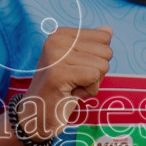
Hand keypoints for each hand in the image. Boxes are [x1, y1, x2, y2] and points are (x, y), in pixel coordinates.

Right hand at [20, 26, 112, 140]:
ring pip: (102, 65)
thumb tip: (108, 29)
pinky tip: (70, 93)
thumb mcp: (78, 63)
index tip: (77, 70)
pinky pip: (94, 77)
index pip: (105, 37)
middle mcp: (55, 39)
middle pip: (106, 51)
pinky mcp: (58, 72)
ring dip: (92, 83)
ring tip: (71, 87)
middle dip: (96, 72)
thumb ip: (92, 46)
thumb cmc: (61, 89)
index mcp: (60, 33)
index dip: (97, 59)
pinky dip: (88, 91)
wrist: (37, 115)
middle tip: (74, 81)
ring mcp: (55, 55)